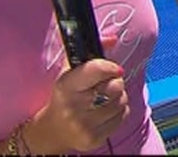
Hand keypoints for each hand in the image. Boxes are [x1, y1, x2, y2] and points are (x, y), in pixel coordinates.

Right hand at [25, 36, 128, 153]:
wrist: (54, 130)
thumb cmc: (65, 95)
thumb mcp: (70, 71)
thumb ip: (91, 53)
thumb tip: (113, 38)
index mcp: (65, 86)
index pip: (96, 70)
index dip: (110, 67)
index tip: (115, 68)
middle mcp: (74, 107)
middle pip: (114, 87)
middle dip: (115, 82)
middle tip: (107, 83)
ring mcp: (85, 125)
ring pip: (121, 102)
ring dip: (118, 97)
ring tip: (105, 98)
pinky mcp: (95, 139)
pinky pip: (122, 117)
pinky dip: (119, 111)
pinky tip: (106, 111)